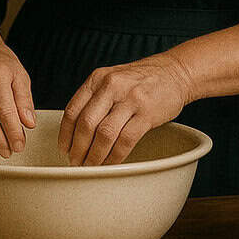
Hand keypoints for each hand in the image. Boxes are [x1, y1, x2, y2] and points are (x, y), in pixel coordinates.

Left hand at [59, 53, 193, 164]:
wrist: (174, 72)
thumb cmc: (140, 80)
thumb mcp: (111, 79)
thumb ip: (94, 98)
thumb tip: (74, 130)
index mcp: (97, 79)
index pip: (72, 110)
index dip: (65, 134)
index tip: (63, 149)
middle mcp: (111, 87)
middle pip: (86, 124)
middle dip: (78, 148)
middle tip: (76, 162)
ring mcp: (130, 99)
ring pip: (105, 134)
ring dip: (95, 155)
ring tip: (91, 166)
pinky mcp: (147, 113)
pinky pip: (126, 140)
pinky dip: (116, 156)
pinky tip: (111, 163)